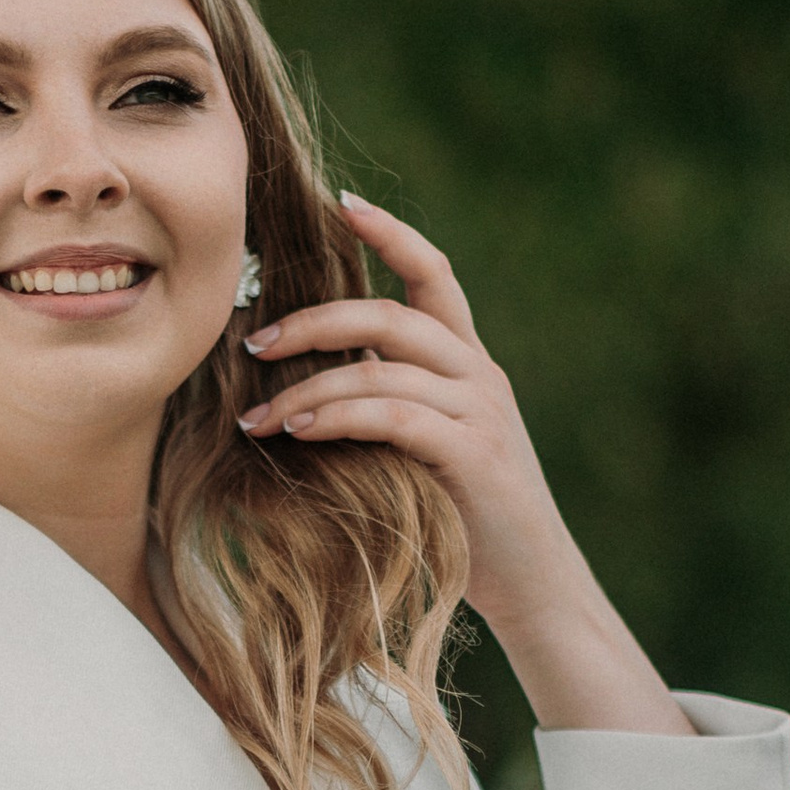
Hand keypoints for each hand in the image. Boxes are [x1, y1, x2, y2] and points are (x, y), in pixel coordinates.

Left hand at [239, 191, 691, 737]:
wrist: (535, 587)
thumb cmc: (469, 524)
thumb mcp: (430, 453)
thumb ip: (391, 410)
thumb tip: (307, 392)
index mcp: (469, 364)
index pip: (434, 274)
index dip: (391, 232)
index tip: (341, 203)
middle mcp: (479, 375)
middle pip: (391, 312)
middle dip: (315, 319)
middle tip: (254, 340)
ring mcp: (480, 412)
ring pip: (382, 366)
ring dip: (308, 386)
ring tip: (257, 417)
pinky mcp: (472, 454)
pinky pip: (395, 415)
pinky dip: (340, 417)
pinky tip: (300, 432)